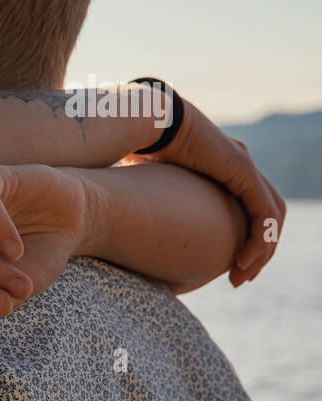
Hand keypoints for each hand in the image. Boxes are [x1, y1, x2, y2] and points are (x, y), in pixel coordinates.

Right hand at [137, 94, 285, 285]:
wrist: (140, 121)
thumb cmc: (130, 149)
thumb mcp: (146, 186)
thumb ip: (153, 203)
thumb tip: (131, 226)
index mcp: (216, 167)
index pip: (243, 208)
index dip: (239, 239)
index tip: (222, 269)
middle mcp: (237, 165)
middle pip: (263, 216)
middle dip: (256, 251)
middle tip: (238, 279)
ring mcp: (243, 167)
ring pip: (270, 218)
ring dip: (261, 252)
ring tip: (242, 277)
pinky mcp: (243, 172)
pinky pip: (265, 214)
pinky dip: (260, 240)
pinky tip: (244, 261)